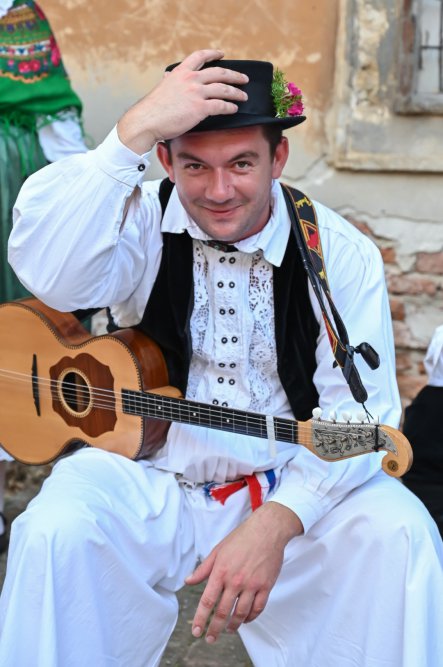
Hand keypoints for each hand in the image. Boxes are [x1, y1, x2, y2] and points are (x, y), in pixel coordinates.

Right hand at [117, 49, 248, 153]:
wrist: (147, 120)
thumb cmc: (153, 108)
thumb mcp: (162, 87)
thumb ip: (169, 80)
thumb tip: (168, 76)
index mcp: (181, 72)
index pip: (200, 57)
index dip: (213, 54)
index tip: (222, 54)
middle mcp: (190, 79)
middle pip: (219, 73)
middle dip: (234, 75)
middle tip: (244, 79)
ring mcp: (196, 93)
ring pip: (223, 89)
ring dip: (236, 92)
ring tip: (243, 96)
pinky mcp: (200, 108)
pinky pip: (221, 105)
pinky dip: (229, 107)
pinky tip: (234, 108)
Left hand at [185, 501, 302, 642]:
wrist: (267, 530)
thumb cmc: (241, 538)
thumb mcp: (218, 550)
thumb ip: (203, 568)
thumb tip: (188, 581)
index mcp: (221, 571)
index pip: (207, 601)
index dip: (201, 618)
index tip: (196, 631)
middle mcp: (235, 580)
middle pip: (223, 612)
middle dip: (215, 629)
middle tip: (210, 638)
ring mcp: (252, 584)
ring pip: (241, 613)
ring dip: (234, 626)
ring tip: (228, 630)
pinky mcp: (266, 586)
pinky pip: (258, 608)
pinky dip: (251, 617)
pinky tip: (246, 619)